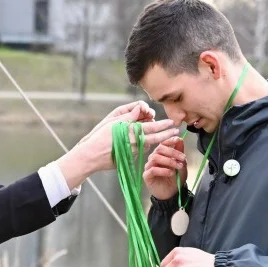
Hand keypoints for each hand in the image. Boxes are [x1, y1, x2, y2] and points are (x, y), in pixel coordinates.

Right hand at [58, 101, 180, 187]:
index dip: (164, 125)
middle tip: (176, 131)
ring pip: (147, 144)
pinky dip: (142, 146)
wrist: (92, 156)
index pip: (152, 128)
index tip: (172, 123)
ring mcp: (133, 152)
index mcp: (132, 132)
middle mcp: (134, 142)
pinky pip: (140, 150)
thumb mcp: (114, 122)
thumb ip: (129, 116)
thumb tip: (140, 108)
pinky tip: (141, 143)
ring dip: (153, 140)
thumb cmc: (100, 137)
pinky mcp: (130, 158)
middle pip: (155, 138)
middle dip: (167, 134)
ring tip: (158, 136)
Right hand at [144, 136, 186, 200]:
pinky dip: (163, 170)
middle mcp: (153, 158)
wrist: (171, 193)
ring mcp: (149, 166)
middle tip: (183, 158)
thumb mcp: (181, 164)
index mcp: (161, 154)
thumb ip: (180, 153)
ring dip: (169, 161)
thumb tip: (180, 140)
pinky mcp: (147, 176)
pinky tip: (171, 173)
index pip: (162, 143)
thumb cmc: (175, 178)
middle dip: (172, 152)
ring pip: (155, 158)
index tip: (178, 140)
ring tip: (177, 166)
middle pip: (159, 149)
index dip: (170, 140)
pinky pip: (152, 170)